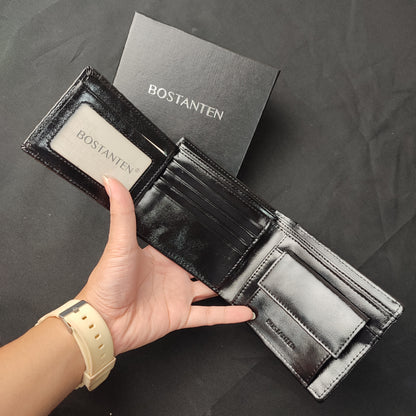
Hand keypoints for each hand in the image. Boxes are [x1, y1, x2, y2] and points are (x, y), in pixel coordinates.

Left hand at [77, 177, 253, 355]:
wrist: (103, 322)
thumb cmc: (106, 283)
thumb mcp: (119, 243)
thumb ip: (123, 213)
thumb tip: (113, 182)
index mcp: (157, 256)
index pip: (180, 240)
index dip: (194, 232)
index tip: (211, 220)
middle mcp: (170, 274)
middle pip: (198, 263)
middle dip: (214, 256)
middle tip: (236, 245)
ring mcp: (177, 295)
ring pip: (208, 287)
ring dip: (225, 283)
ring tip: (245, 274)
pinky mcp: (180, 315)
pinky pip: (209, 315)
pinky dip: (227, 314)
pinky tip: (244, 309)